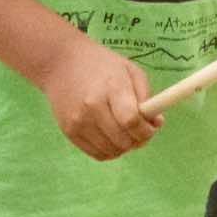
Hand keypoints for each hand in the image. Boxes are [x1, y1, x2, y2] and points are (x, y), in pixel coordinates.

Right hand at [36, 38, 162, 160]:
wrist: (60, 62)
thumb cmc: (101, 64)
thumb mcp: (129, 71)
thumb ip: (147, 97)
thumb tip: (156, 124)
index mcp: (111, 88)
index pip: (131, 121)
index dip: (145, 130)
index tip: (150, 128)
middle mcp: (92, 107)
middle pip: (123, 140)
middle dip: (137, 140)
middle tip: (139, 132)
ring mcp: (78, 121)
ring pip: (111, 151)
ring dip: (123, 147)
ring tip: (124, 133)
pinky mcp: (68, 131)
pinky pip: (97, 154)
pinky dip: (109, 150)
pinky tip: (110, 136)